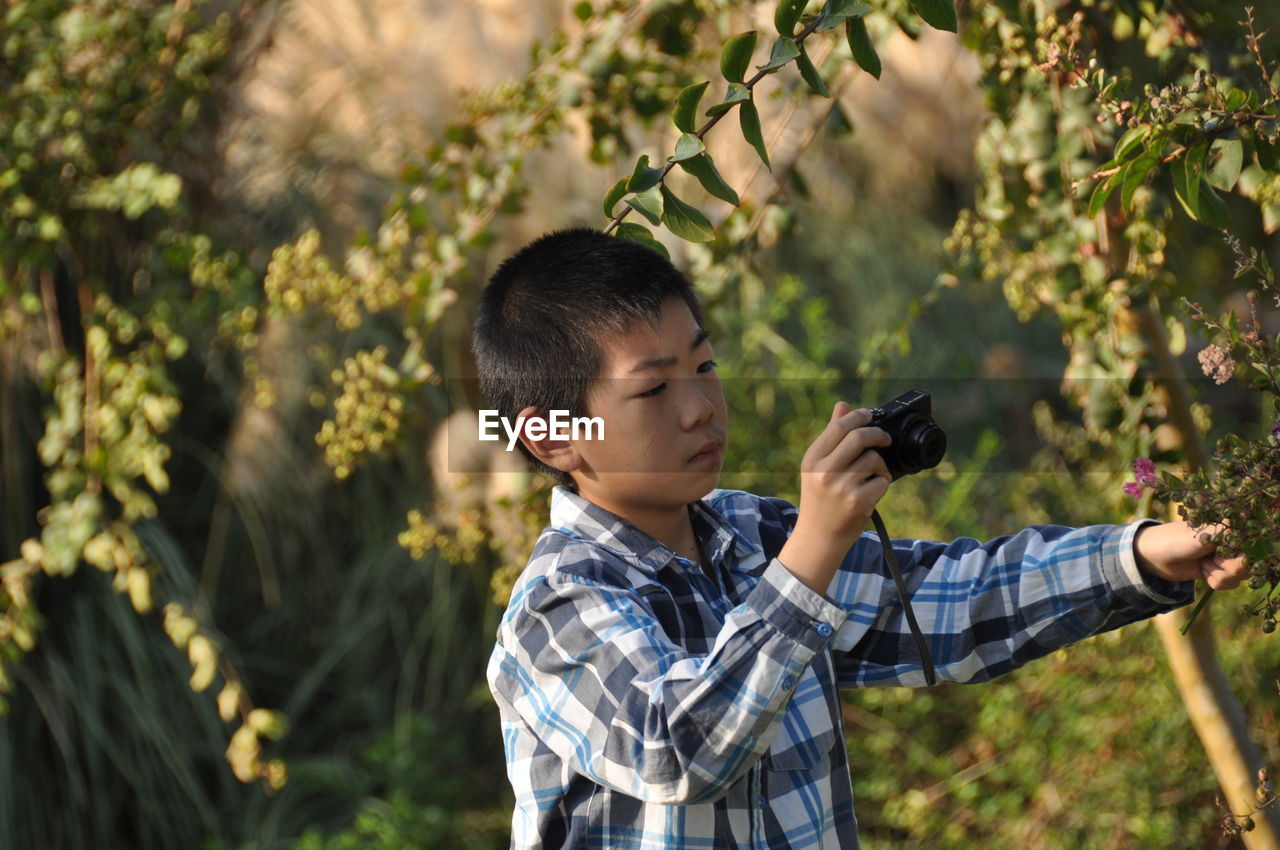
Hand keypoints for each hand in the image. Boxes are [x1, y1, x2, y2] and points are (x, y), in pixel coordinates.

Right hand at [778, 401, 891, 594]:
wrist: (819, 537)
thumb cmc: (820, 499)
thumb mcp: (818, 467)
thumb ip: (832, 436)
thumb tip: (843, 405)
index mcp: (812, 459)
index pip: (839, 427)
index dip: (858, 416)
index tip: (869, 414)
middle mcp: (824, 471)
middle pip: (859, 437)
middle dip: (877, 434)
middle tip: (885, 438)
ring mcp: (841, 487)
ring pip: (873, 459)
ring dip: (880, 466)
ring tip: (872, 477)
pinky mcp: (857, 502)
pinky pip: (882, 481)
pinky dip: (882, 484)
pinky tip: (871, 493)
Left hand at [1133, 521, 1250, 589]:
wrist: (1154, 557)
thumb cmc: (1174, 541)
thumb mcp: (1198, 538)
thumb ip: (1221, 533)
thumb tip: (1241, 523)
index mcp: (1230, 527)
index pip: (1252, 546)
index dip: (1237, 556)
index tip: (1218, 554)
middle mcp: (1232, 540)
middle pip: (1249, 564)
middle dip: (1229, 569)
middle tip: (1208, 561)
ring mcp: (1227, 555)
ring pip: (1241, 575)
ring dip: (1221, 576)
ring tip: (1204, 566)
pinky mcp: (1221, 569)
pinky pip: (1232, 582)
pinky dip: (1218, 581)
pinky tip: (1204, 573)